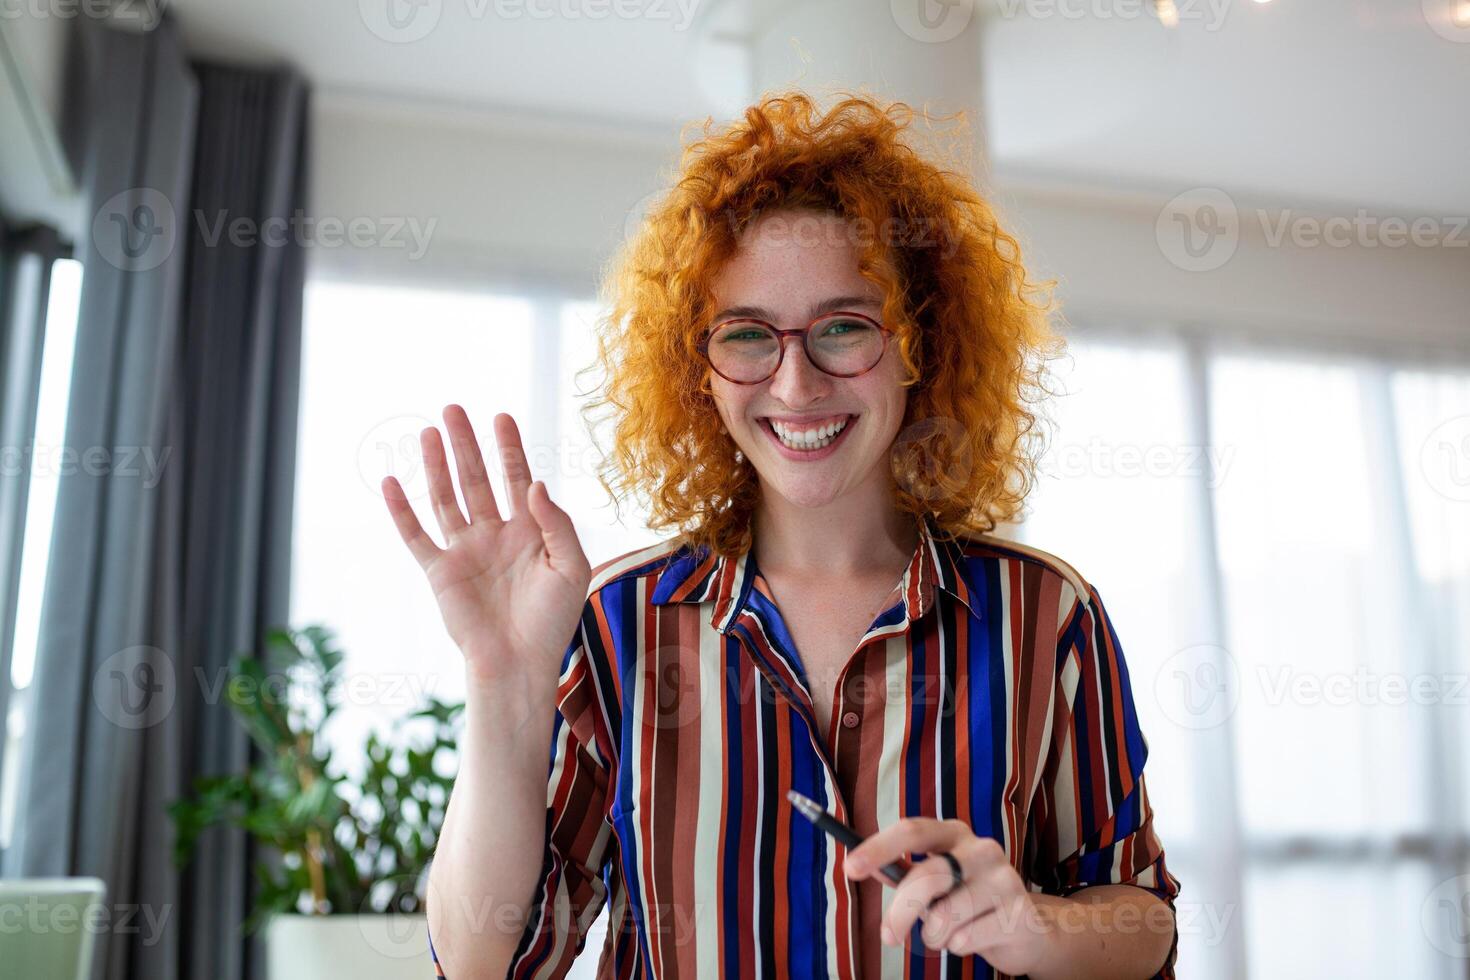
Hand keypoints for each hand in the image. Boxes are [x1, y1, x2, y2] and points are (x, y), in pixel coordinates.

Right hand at [380, 405, 590, 689]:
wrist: (519, 664)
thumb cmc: (551, 622)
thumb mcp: (571, 567)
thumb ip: (557, 523)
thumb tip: (535, 483)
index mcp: (528, 532)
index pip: (517, 479)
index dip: (509, 449)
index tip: (501, 417)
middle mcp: (494, 535)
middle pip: (476, 479)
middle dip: (467, 444)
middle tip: (453, 408)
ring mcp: (465, 551)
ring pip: (447, 498)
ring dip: (437, 465)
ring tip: (428, 432)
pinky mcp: (440, 572)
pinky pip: (416, 536)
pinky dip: (401, 510)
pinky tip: (390, 482)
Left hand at [843, 818, 1048, 974]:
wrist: (1026, 929)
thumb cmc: (968, 901)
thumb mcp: (935, 882)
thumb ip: (902, 872)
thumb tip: (860, 864)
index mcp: (954, 833)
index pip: (912, 831)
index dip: (879, 848)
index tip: (850, 867)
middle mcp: (981, 849)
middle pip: (927, 876)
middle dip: (900, 911)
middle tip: (887, 936)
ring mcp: (1004, 878)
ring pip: (945, 915)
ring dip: (934, 935)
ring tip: (945, 934)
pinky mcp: (1019, 912)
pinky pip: (966, 938)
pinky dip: (957, 947)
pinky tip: (970, 939)